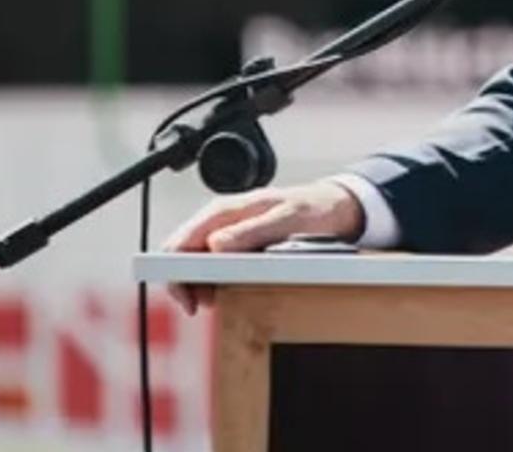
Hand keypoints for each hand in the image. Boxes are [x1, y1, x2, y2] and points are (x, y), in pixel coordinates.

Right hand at [158, 180, 364, 313]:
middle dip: (188, 284)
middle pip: (183, 256)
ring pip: (196, 263)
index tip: (191, 300)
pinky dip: (216, 281)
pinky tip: (230, 291)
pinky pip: (215, 265)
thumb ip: (253, 230)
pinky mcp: (238, 244)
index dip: (177, 275)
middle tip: (207, 305)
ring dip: (201, 285)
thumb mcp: (289, 218)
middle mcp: (221, 220)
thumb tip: (216, 245)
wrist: (336, 206)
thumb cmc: (314, 208)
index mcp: (225, 210)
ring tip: (220, 300)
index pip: (180, 243)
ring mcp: (228, 232)